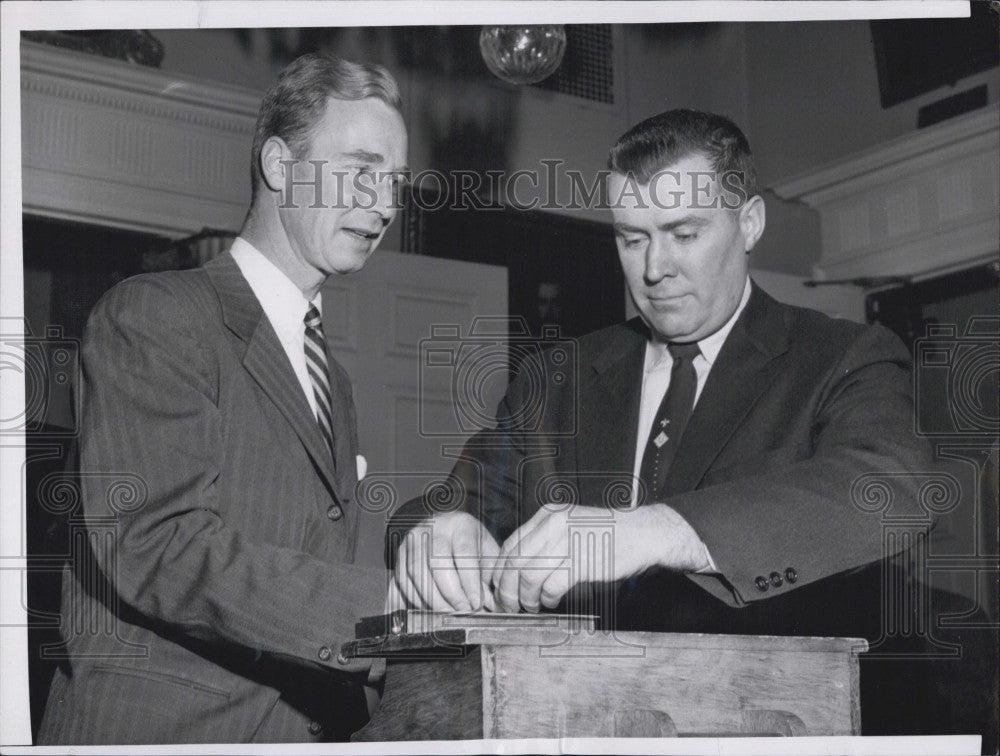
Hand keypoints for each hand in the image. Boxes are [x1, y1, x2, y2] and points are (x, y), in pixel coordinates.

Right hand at [392, 511, 499, 611]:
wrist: (446, 532)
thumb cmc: (471, 547)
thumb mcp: (487, 553)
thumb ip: (491, 576)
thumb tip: (494, 604)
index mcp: (461, 524)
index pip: (464, 551)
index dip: (469, 581)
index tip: (475, 603)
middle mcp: (434, 527)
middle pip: (437, 562)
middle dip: (451, 593)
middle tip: (462, 611)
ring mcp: (414, 539)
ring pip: (417, 573)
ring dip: (433, 600)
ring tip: (448, 613)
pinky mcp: (400, 553)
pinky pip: (402, 580)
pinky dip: (415, 599)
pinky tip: (430, 609)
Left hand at [490, 503, 709, 612]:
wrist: (643, 533)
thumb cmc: (607, 534)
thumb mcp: (570, 525)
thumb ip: (545, 540)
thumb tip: (518, 568)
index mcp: (548, 515)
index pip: (511, 543)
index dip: (500, 569)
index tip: (499, 586)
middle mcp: (553, 524)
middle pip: (515, 561)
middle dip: (506, 588)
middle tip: (507, 604)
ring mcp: (566, 542)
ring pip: (529, 575)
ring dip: (526, 597)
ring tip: (531, 606)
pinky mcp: (580, 561)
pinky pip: (551, 586)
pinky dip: (547, 598)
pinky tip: (552, 602)